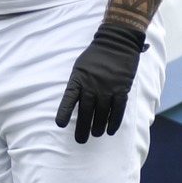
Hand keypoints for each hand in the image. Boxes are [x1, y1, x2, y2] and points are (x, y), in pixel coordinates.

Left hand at [55, 23, 145, 143]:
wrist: (116, 42)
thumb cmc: (96, 56)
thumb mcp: (80, 67)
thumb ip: (77, 83)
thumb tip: (74, 101)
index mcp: (79, 79)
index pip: (69, 98)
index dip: (64, 112)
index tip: (60, 124)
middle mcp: (92, 85)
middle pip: (86, 111)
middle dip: (82, 127)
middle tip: (80, 140)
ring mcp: (107, 88)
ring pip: (102, 113)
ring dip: (98, 126)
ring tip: (95, 135)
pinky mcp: (121, 88)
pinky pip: (117, 109)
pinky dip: (114, 121)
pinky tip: (110, 130)